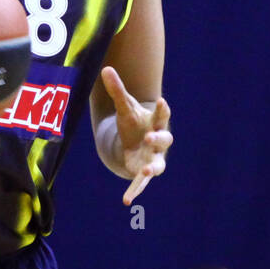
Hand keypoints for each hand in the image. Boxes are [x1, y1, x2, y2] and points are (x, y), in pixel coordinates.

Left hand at [98, 66, 172, 204]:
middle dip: (158, 139)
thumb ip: (117, 89)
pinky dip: (135, 190)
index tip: (162, 101)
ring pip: (158, 164)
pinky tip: (127, 200)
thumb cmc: (133, 122)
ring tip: (146, 170)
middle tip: (150, 137)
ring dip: (152, 167)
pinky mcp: (144, 171)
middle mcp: (159, 141)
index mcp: (155, 122)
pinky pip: (142, 183)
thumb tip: (105, 68)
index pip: (162, 114)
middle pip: (164, 139)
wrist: (136, 142)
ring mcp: (154, 158)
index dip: (163, 108)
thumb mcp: (124, 106)